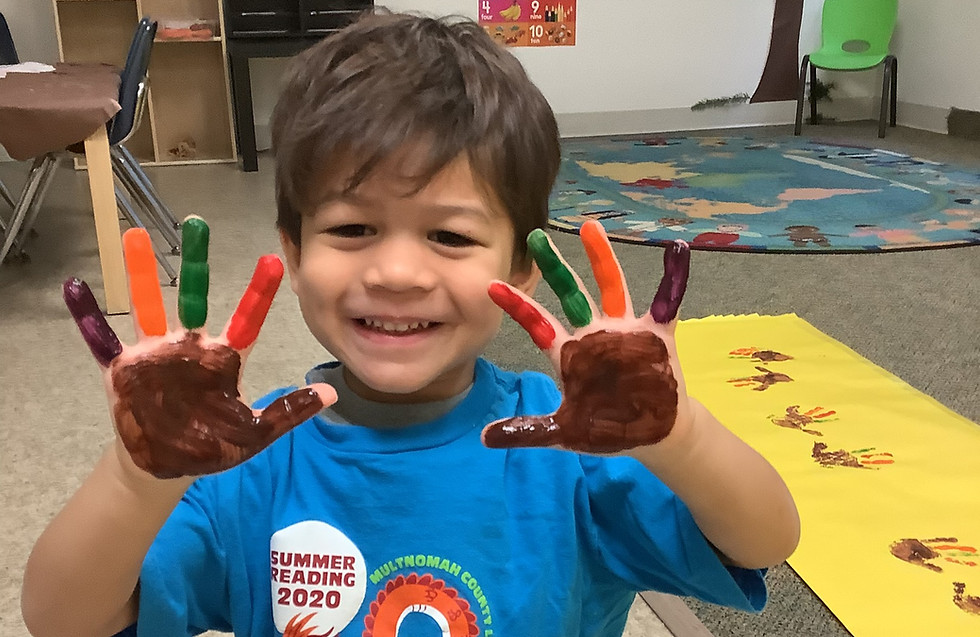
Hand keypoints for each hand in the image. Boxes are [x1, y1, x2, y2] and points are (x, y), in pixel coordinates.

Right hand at [64, 217, 335, 478]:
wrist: (166, 469)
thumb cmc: (213, 446)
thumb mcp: (256, 433)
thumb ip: (290, 411)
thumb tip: (333, 392)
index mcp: (224, 358)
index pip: (247, 319)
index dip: (259, 292)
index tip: (273, 260)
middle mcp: (190, 347)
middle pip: (193, 296)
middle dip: (196, 262)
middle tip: (198, 222)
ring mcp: (154, 354)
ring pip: (147, 304)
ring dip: (141, 273)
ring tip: (135, 236)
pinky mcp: (122, 369)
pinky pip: (101, 338)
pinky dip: (88, 315)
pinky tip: (76, 286)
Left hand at [482, 220, 691, 452]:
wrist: (655, 435)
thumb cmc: (608, 428)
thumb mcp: (563, 431)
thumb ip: (526, 431)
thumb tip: (484, 439)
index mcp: (570, 354)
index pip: (537, 324)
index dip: (516, 306)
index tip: (490, 285)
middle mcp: (594, 334)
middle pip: (572, 293)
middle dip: (555, 266)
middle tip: (535, 235)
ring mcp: (626, 331)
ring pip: (612, 287)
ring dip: (602, 259)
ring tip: (589, 227)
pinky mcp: (657, 334)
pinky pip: (667, 300)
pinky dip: (673, 277)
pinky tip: (677, 249)